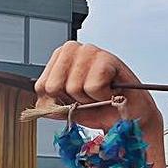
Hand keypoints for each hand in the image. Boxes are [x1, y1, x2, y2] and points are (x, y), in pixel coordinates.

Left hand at [34, 41, 161, 130]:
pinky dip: (102, 96)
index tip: (73, 99)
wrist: (127, 117)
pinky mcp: (106, 57)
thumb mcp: (67, 109)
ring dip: (89, 99)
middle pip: (53, 86)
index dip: (58, 101)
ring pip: (72, 87)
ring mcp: (89, 51)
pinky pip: (92, 86)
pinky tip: (110, 91)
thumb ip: (50, 106)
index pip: (41, 86)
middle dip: (71, 100)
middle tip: (88, 97)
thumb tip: (40, 106)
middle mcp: (71, 50)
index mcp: (58, 59)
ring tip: (100, 94)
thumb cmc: (99, 108)